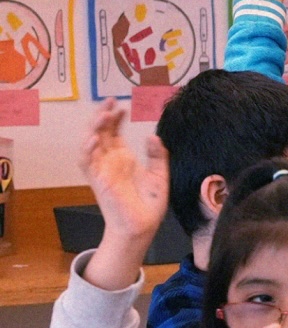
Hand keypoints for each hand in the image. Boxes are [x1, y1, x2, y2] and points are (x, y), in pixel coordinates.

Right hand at [80, 102, 167, 243]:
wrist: (143, 226)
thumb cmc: (149, 203)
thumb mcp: (160, 174)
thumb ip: (158, 154)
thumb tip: (152, 136)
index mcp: (123, 158)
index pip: (113, 133)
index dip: (115, 118)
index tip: (122, 106)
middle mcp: (109, 162)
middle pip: (99, 133)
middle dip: (102, 116)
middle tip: (110, 101)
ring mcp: (102, 170)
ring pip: (89, 144)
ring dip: (93, 129)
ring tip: (104, 115)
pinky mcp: (98, 181)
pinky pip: (87, 163)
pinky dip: (87, 150)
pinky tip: (94, 138)